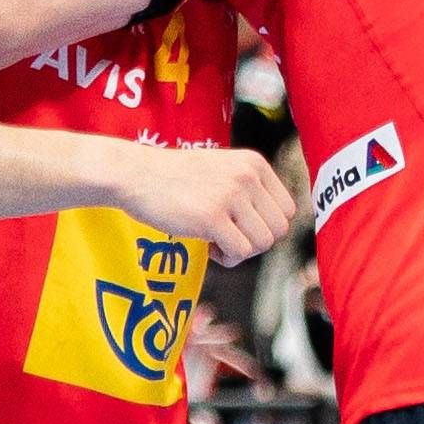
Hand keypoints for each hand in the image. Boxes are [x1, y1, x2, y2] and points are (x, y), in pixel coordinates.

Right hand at [112, 145, 298, 265]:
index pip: (288, 210)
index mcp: (254, 164)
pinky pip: (239, 253)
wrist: (135, 174)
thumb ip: (250, 191)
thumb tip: (275, 232)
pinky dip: (227, 259)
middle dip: (255, 242)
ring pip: (262, 244)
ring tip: (217, 241)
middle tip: (229, 238)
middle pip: (278, 230)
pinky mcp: (211, 217)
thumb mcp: (223, 171)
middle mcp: (247, 176)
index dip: (266, 227)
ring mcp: (230, 196)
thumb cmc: (176, 178)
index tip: (241, 226)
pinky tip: (209, 247)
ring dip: (241, 252)